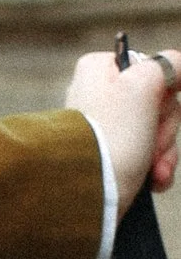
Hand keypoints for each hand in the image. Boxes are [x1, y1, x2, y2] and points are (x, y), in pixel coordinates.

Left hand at [66, 46, 180, 212]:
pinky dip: (155, 169)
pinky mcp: (109, 159)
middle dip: (165, 128)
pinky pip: (146, 157)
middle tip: (152, 141)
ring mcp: (104, 130)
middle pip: (157, 103)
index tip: (157, 106)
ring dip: (163, 152)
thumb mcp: (143, 84)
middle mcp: (96, 97)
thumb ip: (169, 64)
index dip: (164, 91)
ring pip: (156, 132)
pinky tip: (153, 180)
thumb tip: (178, 65)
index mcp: (98, 71)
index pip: (152, 70)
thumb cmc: (112, 136)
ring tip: (153, 169)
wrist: (86, 193)